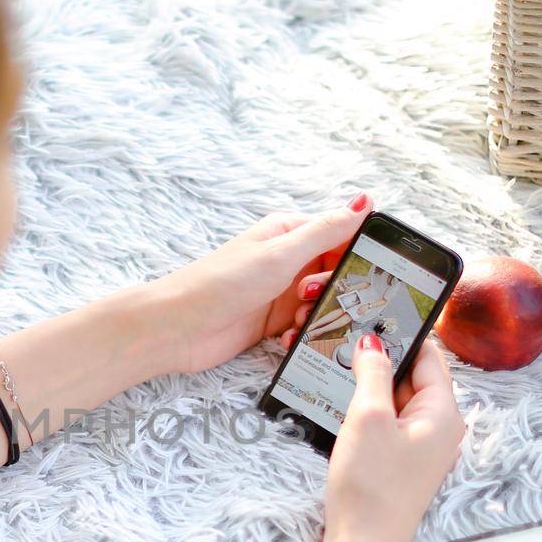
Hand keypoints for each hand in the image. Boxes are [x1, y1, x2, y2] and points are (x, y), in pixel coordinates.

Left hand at [151, 194, 372, 376]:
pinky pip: (305, 325)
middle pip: (336, 272)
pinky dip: (303, 334)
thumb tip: (364, 202)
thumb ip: (325, 232)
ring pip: (323, 302)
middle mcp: (287, 259)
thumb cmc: (221, 283)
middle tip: (313, 297)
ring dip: (321, 315)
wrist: (177, 328)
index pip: (341, 235)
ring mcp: (280, 291)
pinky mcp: (272, 321)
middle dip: (336, 290)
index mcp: (289, 233)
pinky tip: (290, 338)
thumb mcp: (280, 254)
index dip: (355, 254)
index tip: (359, 273)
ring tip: (299, 320)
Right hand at [321, 335, 464, 541]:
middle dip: (381, 359)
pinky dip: (367, 412)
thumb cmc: (371, 487)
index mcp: (444, 413)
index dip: (403, 332)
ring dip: (369, 387)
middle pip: (412, 377)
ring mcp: (420, 449)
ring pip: (396, 401)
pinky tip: (342, 407)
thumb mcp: (368, 418)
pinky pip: (387, 425)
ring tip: (338, 369)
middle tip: (347, 339)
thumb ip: (373, 373)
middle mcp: (439, 429)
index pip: (430, 356)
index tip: (375, 311)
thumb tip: (373, 342)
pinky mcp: (400, 464)